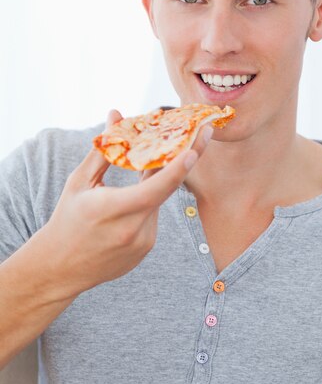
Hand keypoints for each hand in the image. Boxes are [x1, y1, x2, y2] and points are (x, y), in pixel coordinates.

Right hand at [39, 109, 212, 297]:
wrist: (60, 268)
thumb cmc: (67, 218)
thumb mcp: (80, 181)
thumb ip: (104, 148)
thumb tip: (116, 115)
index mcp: (114, 210)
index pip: (155, 188)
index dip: (178, 167)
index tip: (195, 147)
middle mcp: (133, 230)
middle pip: (164, 190)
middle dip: (182, 162)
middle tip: (198, 136)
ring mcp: (143, 243)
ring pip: (158, 202)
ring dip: (152, 187)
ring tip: (130, 184)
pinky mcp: (145, 250)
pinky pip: (152, 218)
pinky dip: (145, 205)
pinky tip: (124, 209)